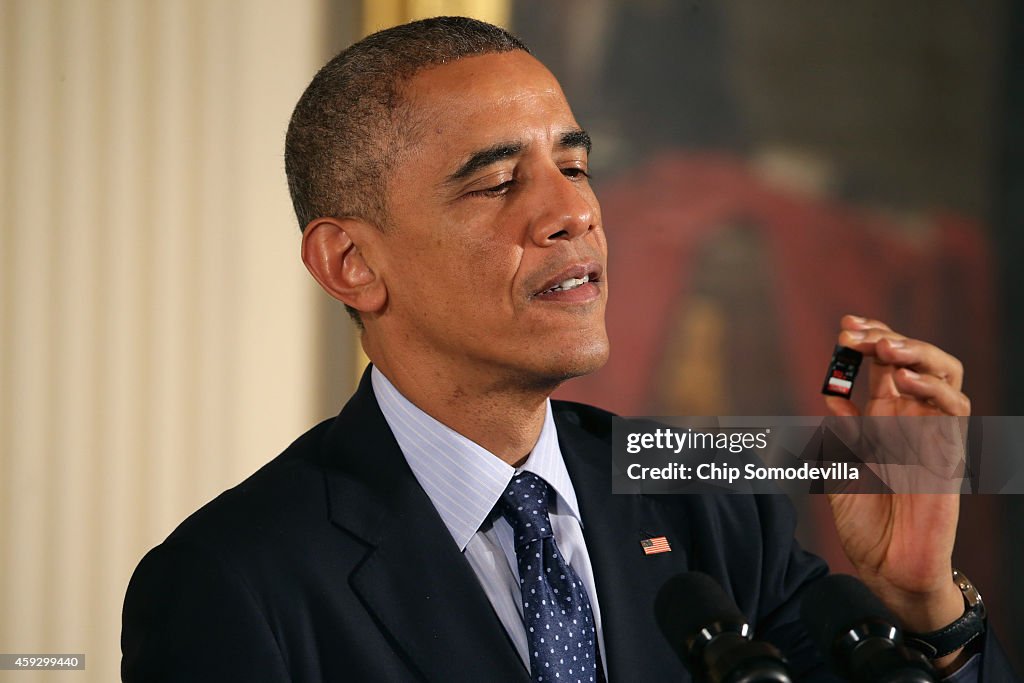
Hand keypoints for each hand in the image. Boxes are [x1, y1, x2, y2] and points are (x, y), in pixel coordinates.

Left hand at [823, 315, 969, 667]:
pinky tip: (905, 380)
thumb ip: (840, 433)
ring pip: (944, 374)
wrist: (887, 569)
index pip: (882, 365)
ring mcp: (931, 434)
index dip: (867, 341)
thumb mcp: (840, 468)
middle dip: (885, 337)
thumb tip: (832, 394)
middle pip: (913, 359)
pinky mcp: (948, 454)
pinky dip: (933, 389)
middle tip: (854, 332)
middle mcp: (910, 420)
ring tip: (884, 346)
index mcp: (882, 419)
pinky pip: (954, 411)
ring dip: (915, 353)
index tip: (844, 326)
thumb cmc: (865, 523)